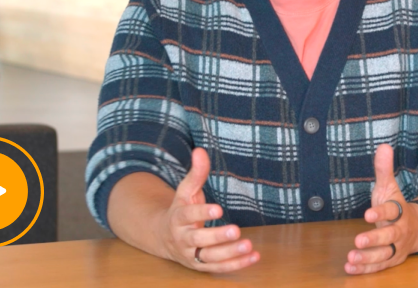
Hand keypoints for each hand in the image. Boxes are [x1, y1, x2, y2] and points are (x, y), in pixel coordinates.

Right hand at [157, 148, 259, 271]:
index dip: (202, 212)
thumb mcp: (186, 191)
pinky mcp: (202, 266)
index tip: (219, 209)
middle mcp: (183, 239)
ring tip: (248, 245)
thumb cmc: (180, 210)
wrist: (163, 238)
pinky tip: (254, 256)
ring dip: (230, 254)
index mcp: (177, 218)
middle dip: (217, 237)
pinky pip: (219, 268)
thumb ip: (196, 173)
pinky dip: (237, 264)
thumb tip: (200, 150)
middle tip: (236, 230)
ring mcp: (192, 255)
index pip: (188, 216)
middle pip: (199, 240)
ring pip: (210, 258)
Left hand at [344, 144, 417, 274]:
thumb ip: (384, 169)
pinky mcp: (391, 260)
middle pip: (389, 236)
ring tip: (351, 258)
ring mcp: (396, 247)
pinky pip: (378, 266)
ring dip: (368, 258)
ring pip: (384, 254)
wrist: (417, 229)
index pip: (392, 211)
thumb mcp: (389, 187)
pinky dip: (365, 269)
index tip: (367, 214)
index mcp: (400, 211)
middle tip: (358, 241)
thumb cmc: (397, 206)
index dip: (381, 212)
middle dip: (374, 239)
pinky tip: (349, 268)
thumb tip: (383, 145)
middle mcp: (400, 231)